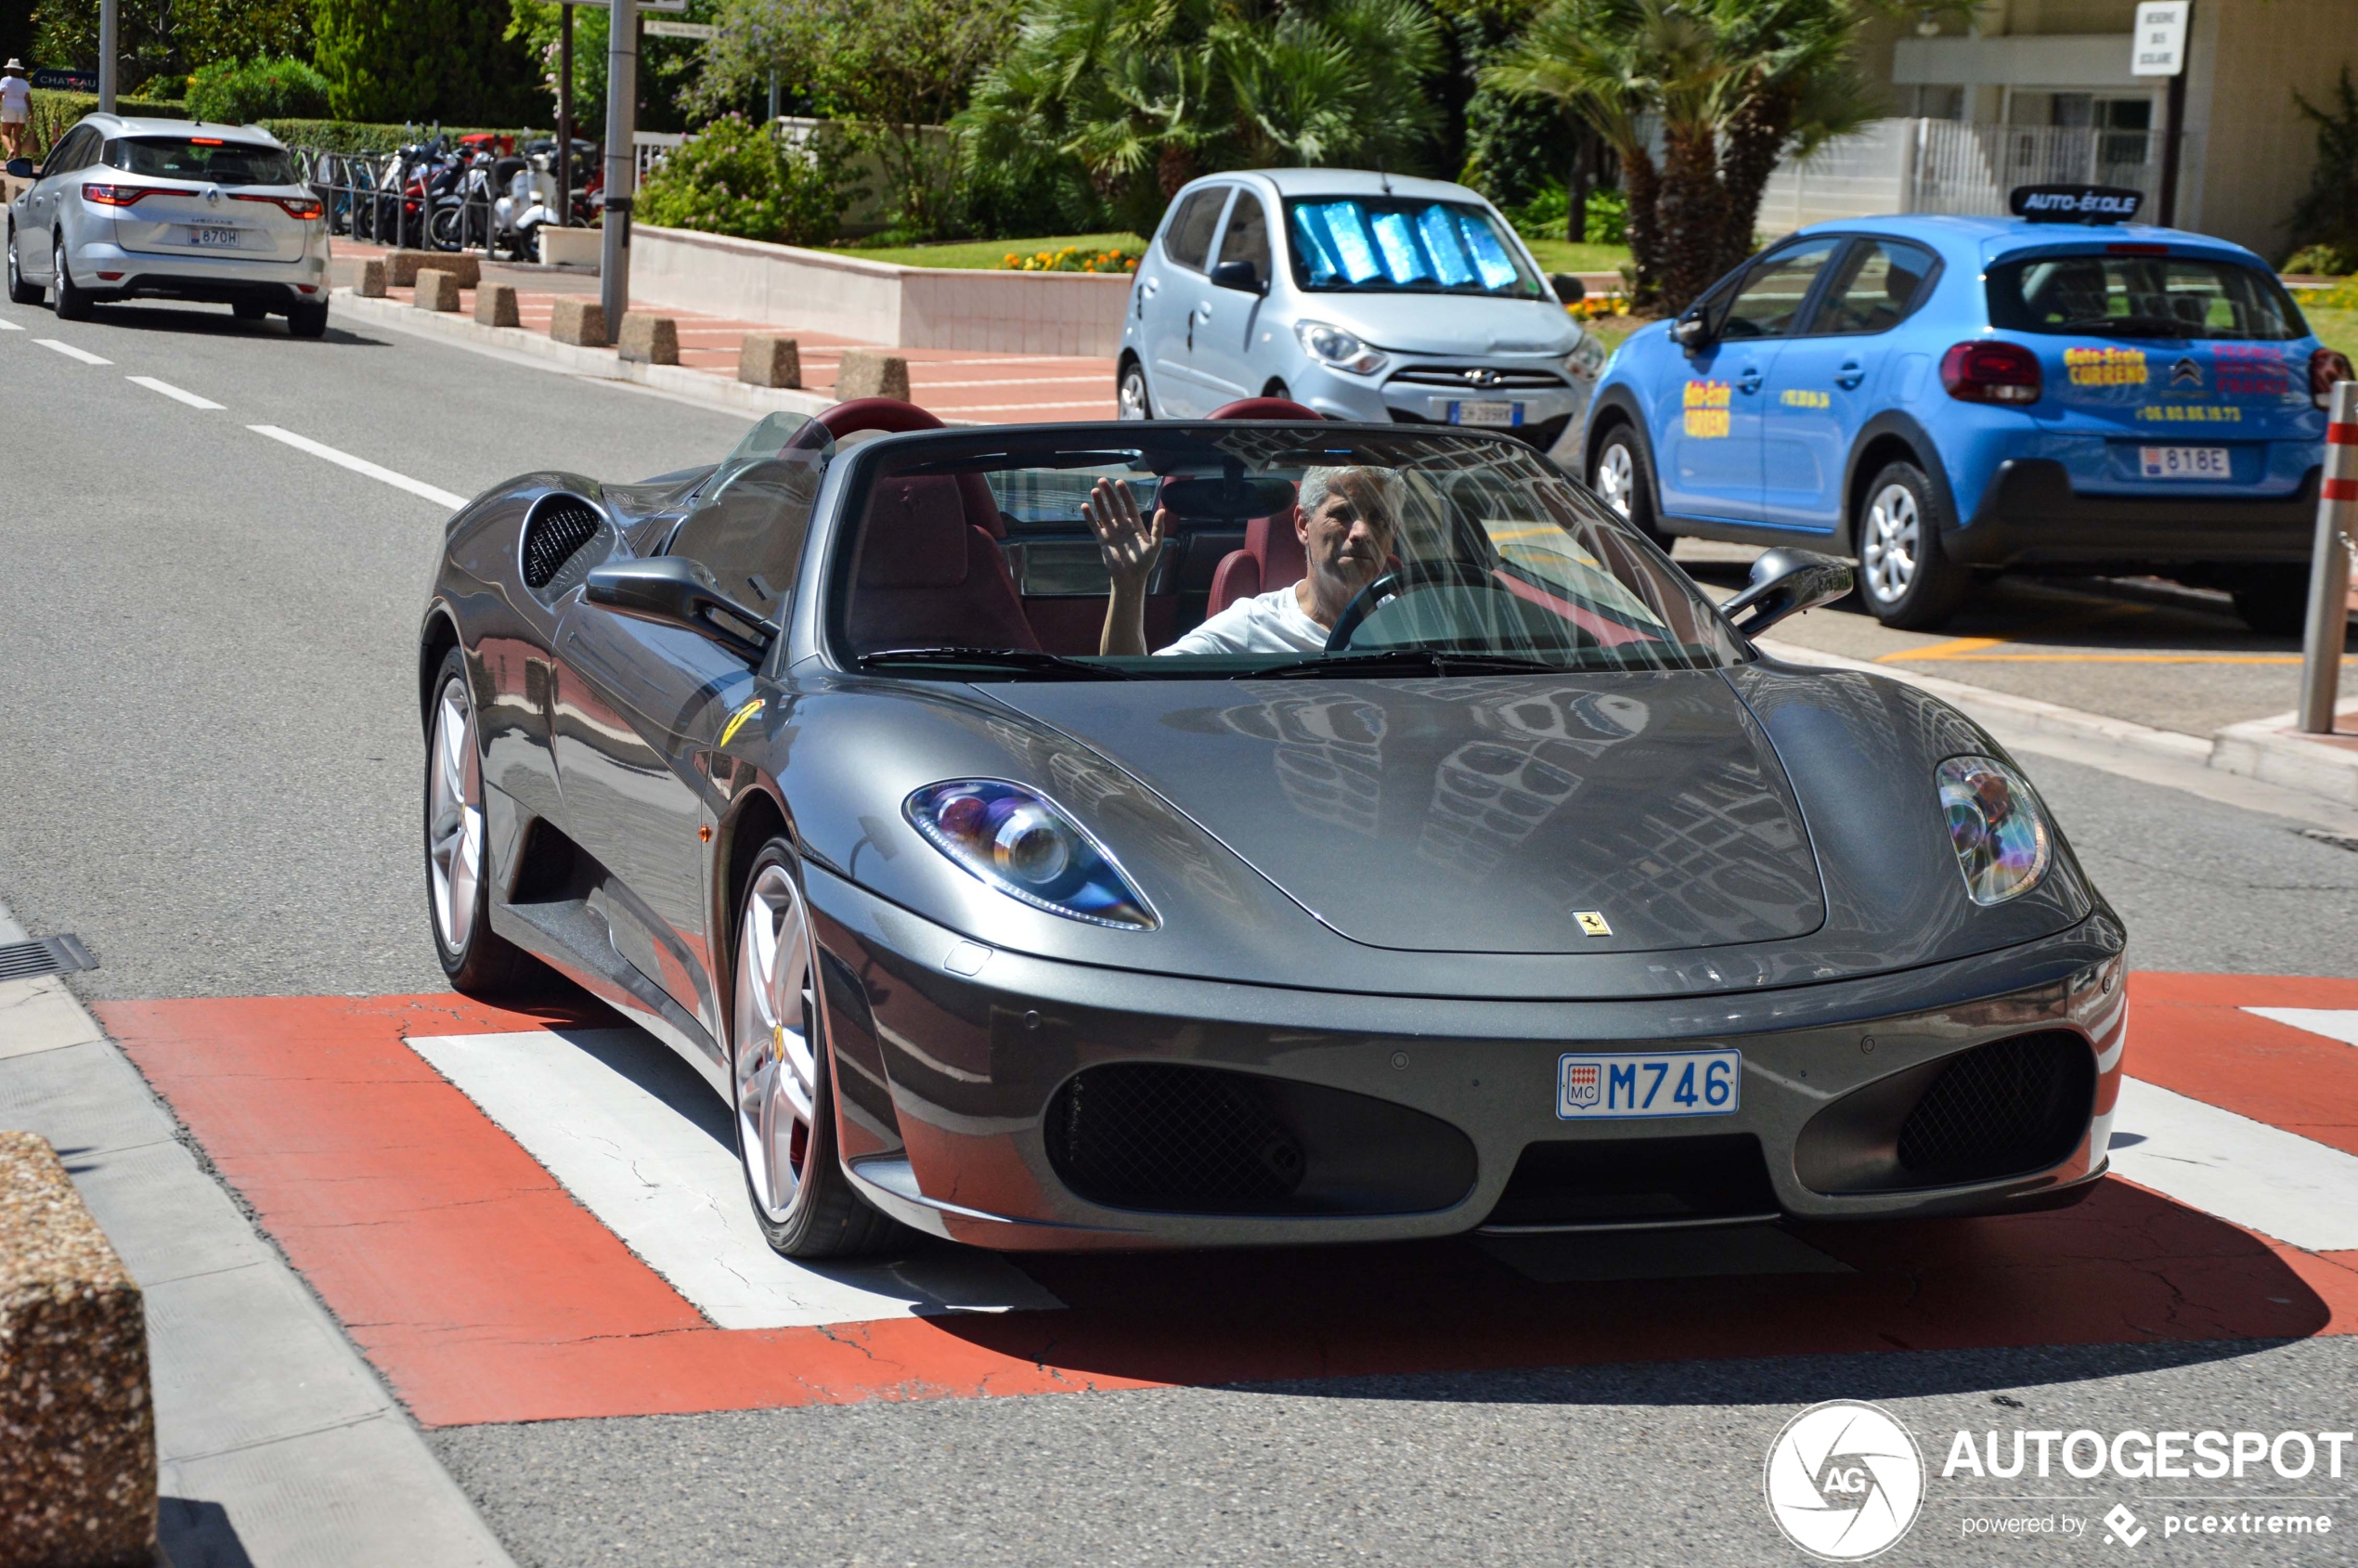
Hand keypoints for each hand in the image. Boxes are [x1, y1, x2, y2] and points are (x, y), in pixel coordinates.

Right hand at [1085, 479, 1165, 593]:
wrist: (1130, 578)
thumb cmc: (1145, 563)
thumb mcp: (1155, 545)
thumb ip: (1158, 528)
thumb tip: (1163, 511)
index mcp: (1136, 525)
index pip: (1129, 505)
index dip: (1124, 494)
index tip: (1119, 483)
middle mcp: (1123, 526)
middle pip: (1115, 506)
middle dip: (1109, 494)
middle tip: (1102, 481)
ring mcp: (1112, 532)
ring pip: (1104, 514)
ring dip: (1099, 502)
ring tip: (1094, 490)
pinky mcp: (1103, 541)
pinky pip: (1095, 526)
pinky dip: (1089, 517)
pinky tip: (1085, 506)